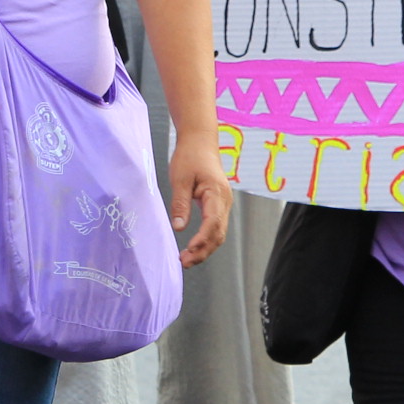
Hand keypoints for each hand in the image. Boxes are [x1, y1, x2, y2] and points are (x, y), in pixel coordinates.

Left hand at [167, 133, 233, 266]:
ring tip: (187, 260)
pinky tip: (194, 248)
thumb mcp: (180, 178)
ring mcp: (224, 204)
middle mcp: (225, 201)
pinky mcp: (218, 205)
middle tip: (184, 262)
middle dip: (203, 251)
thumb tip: (179, 228)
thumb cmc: (190, 156)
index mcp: (217, 193)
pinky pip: (215, 227)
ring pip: (218, 233)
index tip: (188, 251)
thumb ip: (180, 204)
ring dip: (204, 249)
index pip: (213, 223)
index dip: (202, 240)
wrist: (200, 141)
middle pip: (218, 234)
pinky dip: (206, 240)